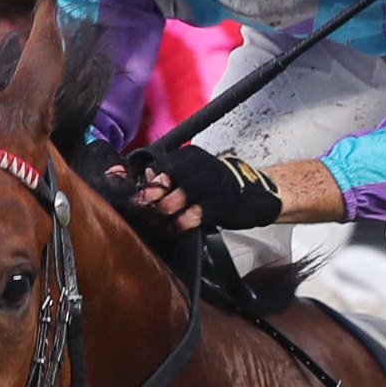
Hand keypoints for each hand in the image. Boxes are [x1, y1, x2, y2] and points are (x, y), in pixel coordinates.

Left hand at [111, 143, 288, 232]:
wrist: (253, 193)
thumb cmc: (217, 187)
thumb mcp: (194, 175)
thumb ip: (170, 176)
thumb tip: (142, 179)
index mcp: (189, 157)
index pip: (158, 166)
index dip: (143, 182)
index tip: (131, 194)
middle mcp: (198, 166)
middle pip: (163, 181)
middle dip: (149, 199)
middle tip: (142, 211)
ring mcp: (209, 185)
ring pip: (175, 198)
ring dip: (163, 213)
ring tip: (158, 223)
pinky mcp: (219, 205)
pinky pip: (193, 215)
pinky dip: (180, 225)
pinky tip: (175, 229)